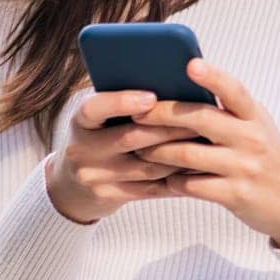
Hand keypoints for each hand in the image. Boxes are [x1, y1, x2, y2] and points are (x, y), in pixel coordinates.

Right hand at [45, 88, 201, 224]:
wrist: (73, 183)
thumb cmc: (99, 135)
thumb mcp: (99, 116)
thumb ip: (124, 101)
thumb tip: (171, 83)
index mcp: (80, 121)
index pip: (95, 108)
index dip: (122, 102)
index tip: (152, 97)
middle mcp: (82, 150)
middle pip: (129, 138)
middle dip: (168, 128)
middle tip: (201, 117)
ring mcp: (94, 177)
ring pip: (146, 166)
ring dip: (179, 155)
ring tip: (207, 142)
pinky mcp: (110, 197)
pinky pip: (150, 189)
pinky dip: (176, 178)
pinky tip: (198, 169)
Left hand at [131, 58, 279, 247]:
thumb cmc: (266, 158)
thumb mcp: (256, 127)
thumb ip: (229, 109)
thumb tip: (185, 86)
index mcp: (255, 117)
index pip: (234, 90)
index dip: (213, 76)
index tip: (190, 64)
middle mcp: (251, 138)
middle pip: (200, 119)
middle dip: (162, 115)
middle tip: (137, 113)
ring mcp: (243, 167)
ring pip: (188, 154)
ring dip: (157, 151)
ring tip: (138, 148)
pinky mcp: (235, 195)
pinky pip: (192, 185)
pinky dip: (171, 181)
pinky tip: (161, 178)